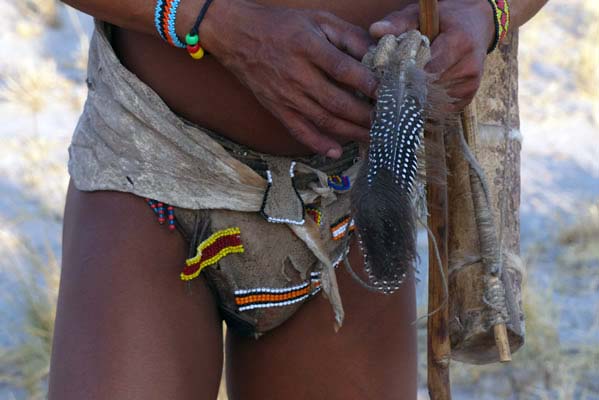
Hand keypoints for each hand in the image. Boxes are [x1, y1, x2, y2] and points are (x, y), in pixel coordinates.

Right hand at [202, 1, 376, 157]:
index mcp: (307, 47)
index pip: (342, 69)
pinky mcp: (277, 108)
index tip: (387, 93)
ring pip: (323, 120)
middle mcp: (296, 75)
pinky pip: (299, 131)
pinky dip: (318, 144)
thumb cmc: (281, 25)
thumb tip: (377, 51)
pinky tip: (337, 151)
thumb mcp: (317, 19)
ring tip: (373, 138)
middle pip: (336, 102)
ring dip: (350, 132)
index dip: (367, 83)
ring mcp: (285, 95)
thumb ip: (348, 35)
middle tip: (387, 122)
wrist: (236, 36)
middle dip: (365, 115)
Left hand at [369, 0, 496, 110]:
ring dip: (417, 98)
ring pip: (434, 101)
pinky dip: (427, 104)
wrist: (477, 25)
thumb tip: (374, 30)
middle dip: (409, 88)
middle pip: (429, 88)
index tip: (390, 78)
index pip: (428, 69)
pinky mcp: (469, 96)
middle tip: (391, 88)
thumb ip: (398, 23)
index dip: (407, 75)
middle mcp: (469, 65)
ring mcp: (470, 84)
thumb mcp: (422, 14)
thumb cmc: (444, 19)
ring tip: (405, 90)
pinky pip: (441, 108)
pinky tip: (419, 95)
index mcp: (459, 42)